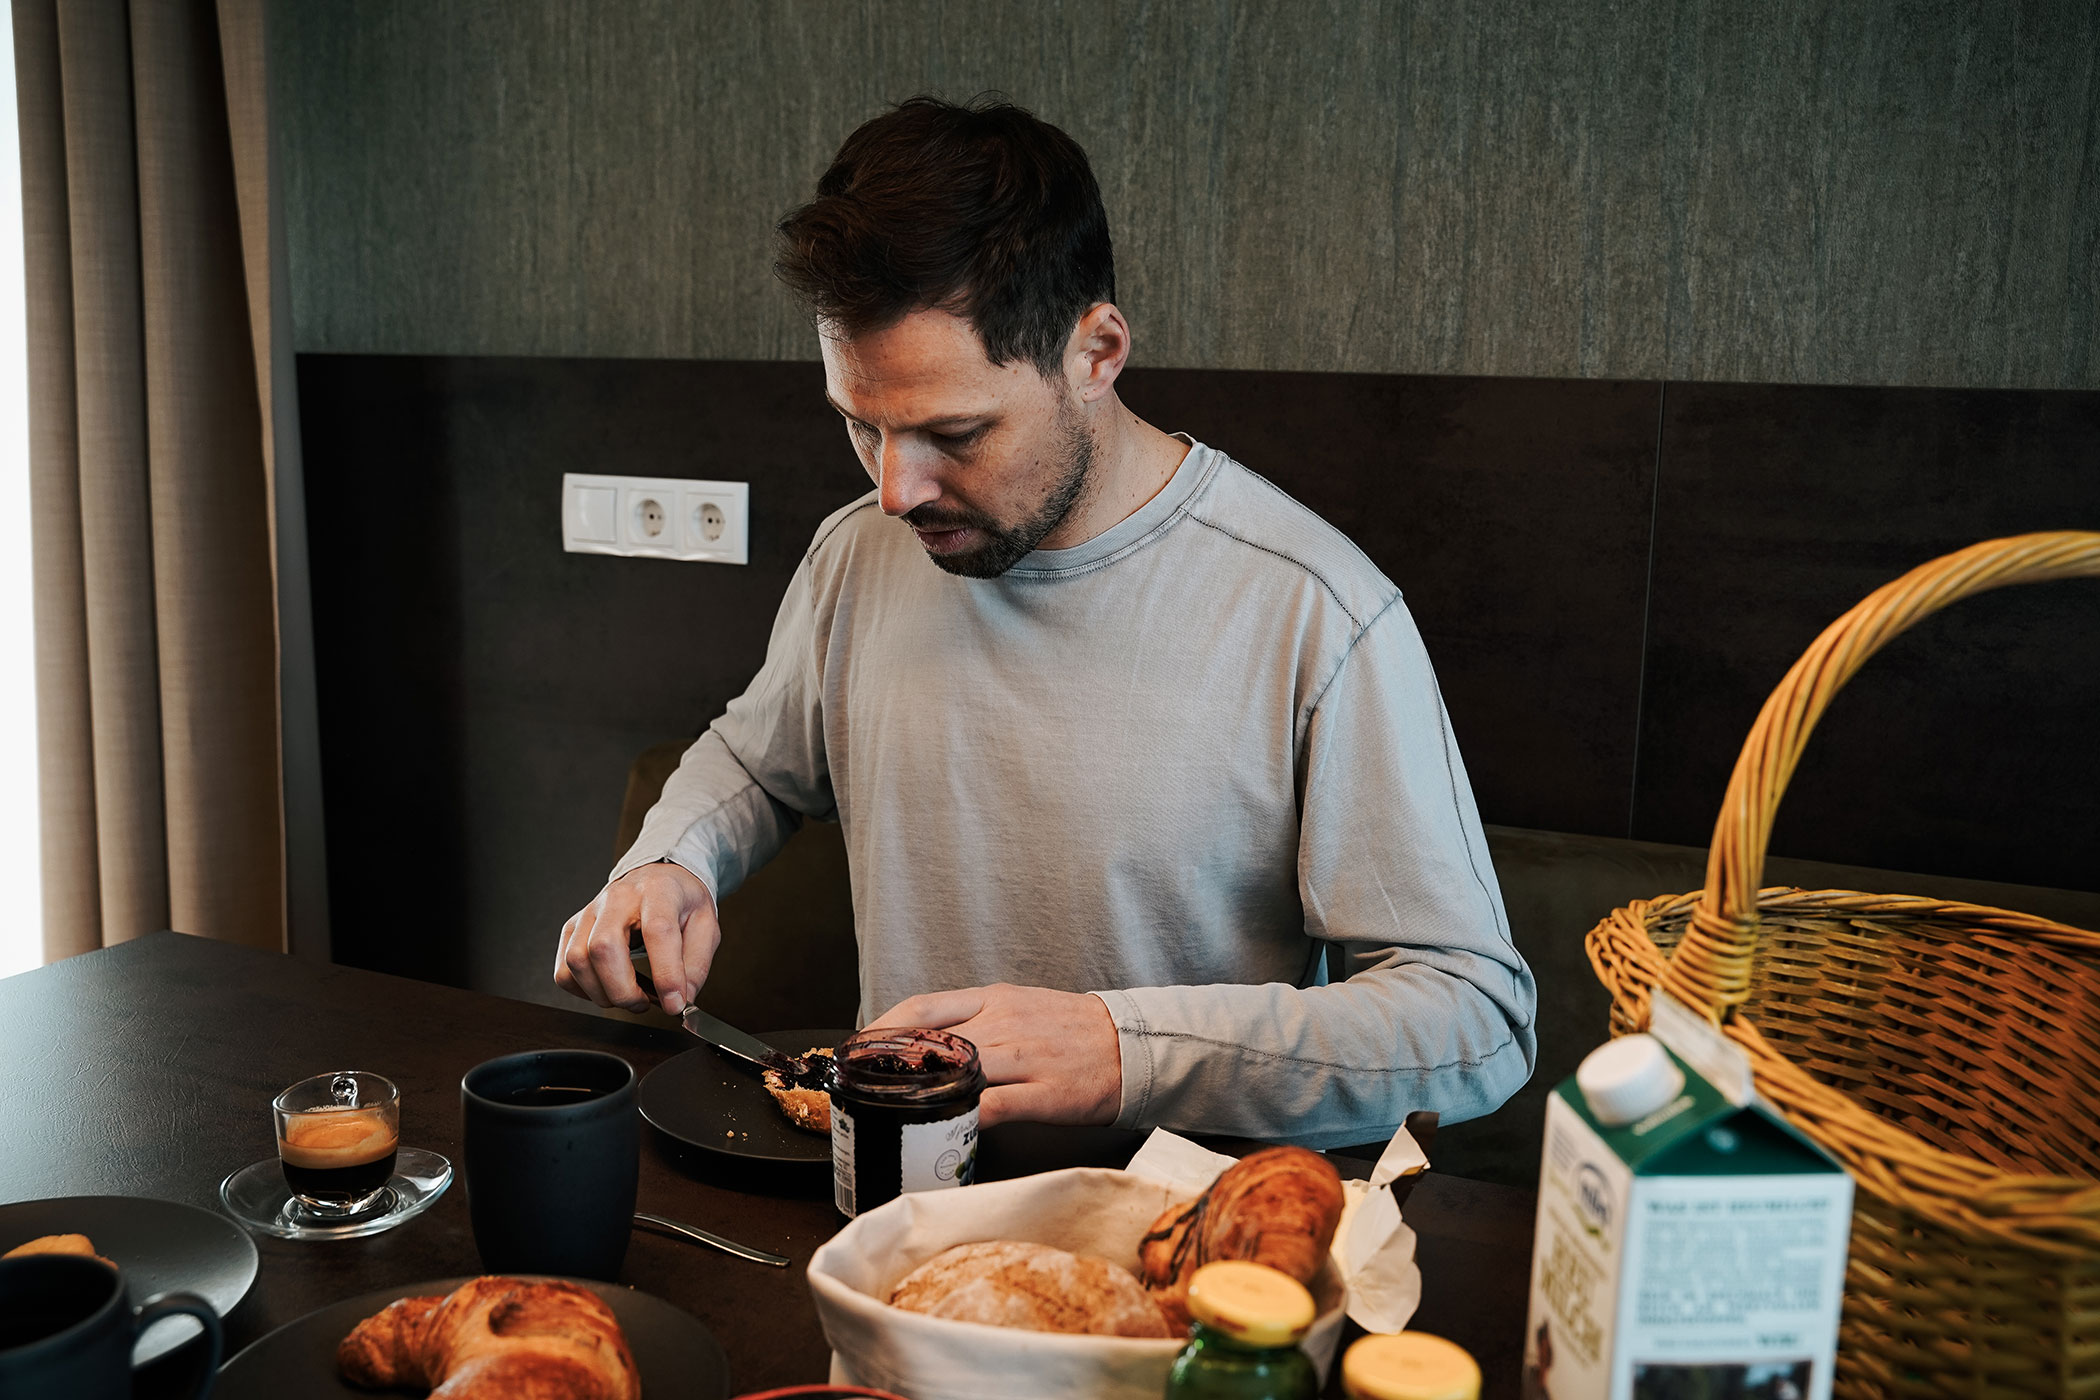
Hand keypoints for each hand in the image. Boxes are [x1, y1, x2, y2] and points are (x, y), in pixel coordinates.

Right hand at [554, 862, 718, 1014]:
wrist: (657, 877)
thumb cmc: (680, 901)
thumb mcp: (706, 925)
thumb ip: (696, 965)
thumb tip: (682, 999)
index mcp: (658, 892)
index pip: (658, 931)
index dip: (666, 973)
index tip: (675, 1003)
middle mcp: (618, 898)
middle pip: (603, 947)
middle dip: (623, 990)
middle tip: (645, 1002)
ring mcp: (590, 912)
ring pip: (577, 960)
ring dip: (602, 993)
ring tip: (628, 996)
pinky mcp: (573, 927)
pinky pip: (563, 969)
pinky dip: (582, 989)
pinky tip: (606, 988)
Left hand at [865, 983, 1121, 1129]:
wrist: (1134, 1043)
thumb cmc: (1074, 1030)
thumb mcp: (1021, 1008)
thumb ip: (977, 1023)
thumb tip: (928, 1047)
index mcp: (993, 999)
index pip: (922, 1008)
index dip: (881, 1030)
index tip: (855, 1051)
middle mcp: (1003, 1023)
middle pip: (929, 1042)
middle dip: (889, 1069)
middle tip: (859, 1092)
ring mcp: (1025, 1058)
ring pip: (957, 1071)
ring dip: (918, 1094)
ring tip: (887, 1115)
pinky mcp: (1046, 1092)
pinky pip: (995, 1105)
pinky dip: (964, 1118)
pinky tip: (941, 1132)